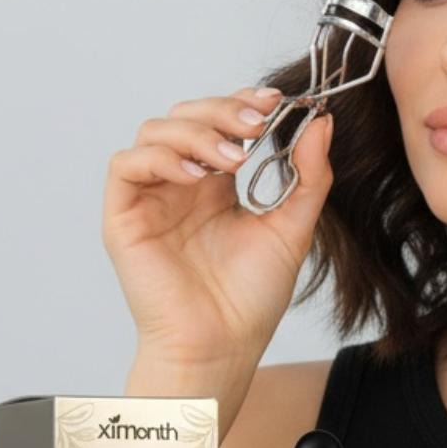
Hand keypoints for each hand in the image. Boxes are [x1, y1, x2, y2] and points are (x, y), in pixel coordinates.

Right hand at [103, 87, 333, 365]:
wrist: (222, 345)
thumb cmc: (251, 299)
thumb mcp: (293, 228)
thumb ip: (309, 176)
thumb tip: (322, 123)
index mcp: (216, 186)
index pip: (219, 122)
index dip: (240, 103)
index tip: (273, 102)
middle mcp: (180, 186)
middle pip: (185, 116)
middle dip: (221, 111)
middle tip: (255, 126)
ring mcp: (151, 199)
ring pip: (155, 131)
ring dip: (196, 133)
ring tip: (232, 159)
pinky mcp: (125, 217)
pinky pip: (127, 165)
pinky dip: (161, 158)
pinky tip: (196, 176)